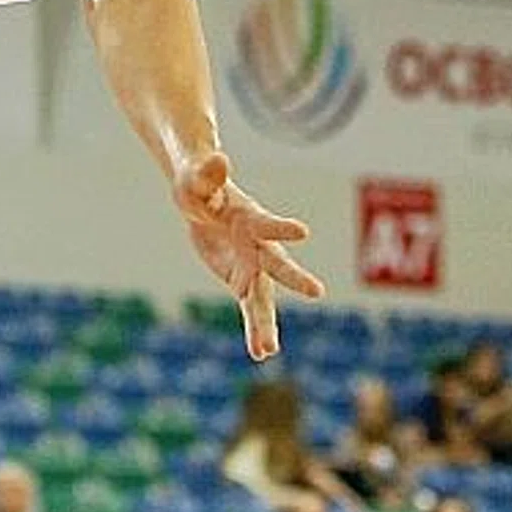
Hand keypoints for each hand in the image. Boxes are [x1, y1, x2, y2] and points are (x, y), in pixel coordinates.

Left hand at [174, 151, 323, 361]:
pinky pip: (251, 308)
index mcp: (250, 218)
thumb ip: (207, 172)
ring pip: (263, 298)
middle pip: (277, 264)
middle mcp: (259, 245)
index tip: (302, 232)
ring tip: (268, 349)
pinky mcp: (243, 280)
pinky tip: (262, 353)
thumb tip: (219, 158)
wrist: (201, 198)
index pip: (268, 223)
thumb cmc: (199, 183)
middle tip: (317, 292)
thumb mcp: (195, 177)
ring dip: (266, 323)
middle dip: (294, 278)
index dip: (282, 227)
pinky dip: (255, 330)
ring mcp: (253, 265)